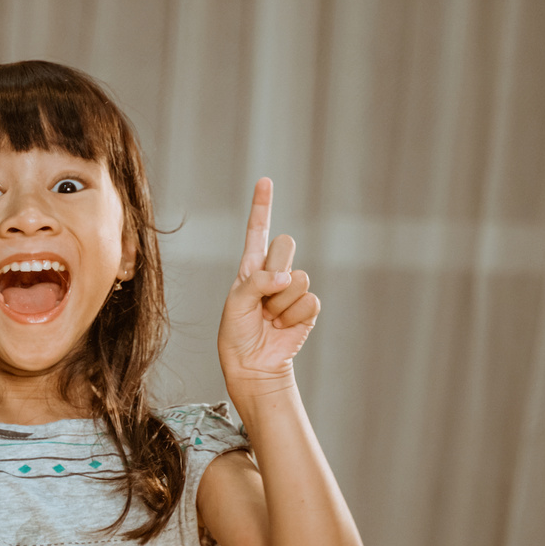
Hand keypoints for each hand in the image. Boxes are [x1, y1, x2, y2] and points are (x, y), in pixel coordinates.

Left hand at [217, 178, 319, 394]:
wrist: (252, 364)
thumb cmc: (237, 333)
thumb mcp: (235, 304)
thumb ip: (256, 283)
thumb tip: (286, 278)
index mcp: (250, 267)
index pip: (258, 231)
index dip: (262, 205)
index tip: (265, 181)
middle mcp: (273, 273)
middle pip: (285, 244)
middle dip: (273, 268)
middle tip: (262, 296)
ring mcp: (291, 290)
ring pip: (297, 276)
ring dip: (280, 302)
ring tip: (268, 318)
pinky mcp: (307, 308)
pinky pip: (309, 301)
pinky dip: (293, 317)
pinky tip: (281, 327)